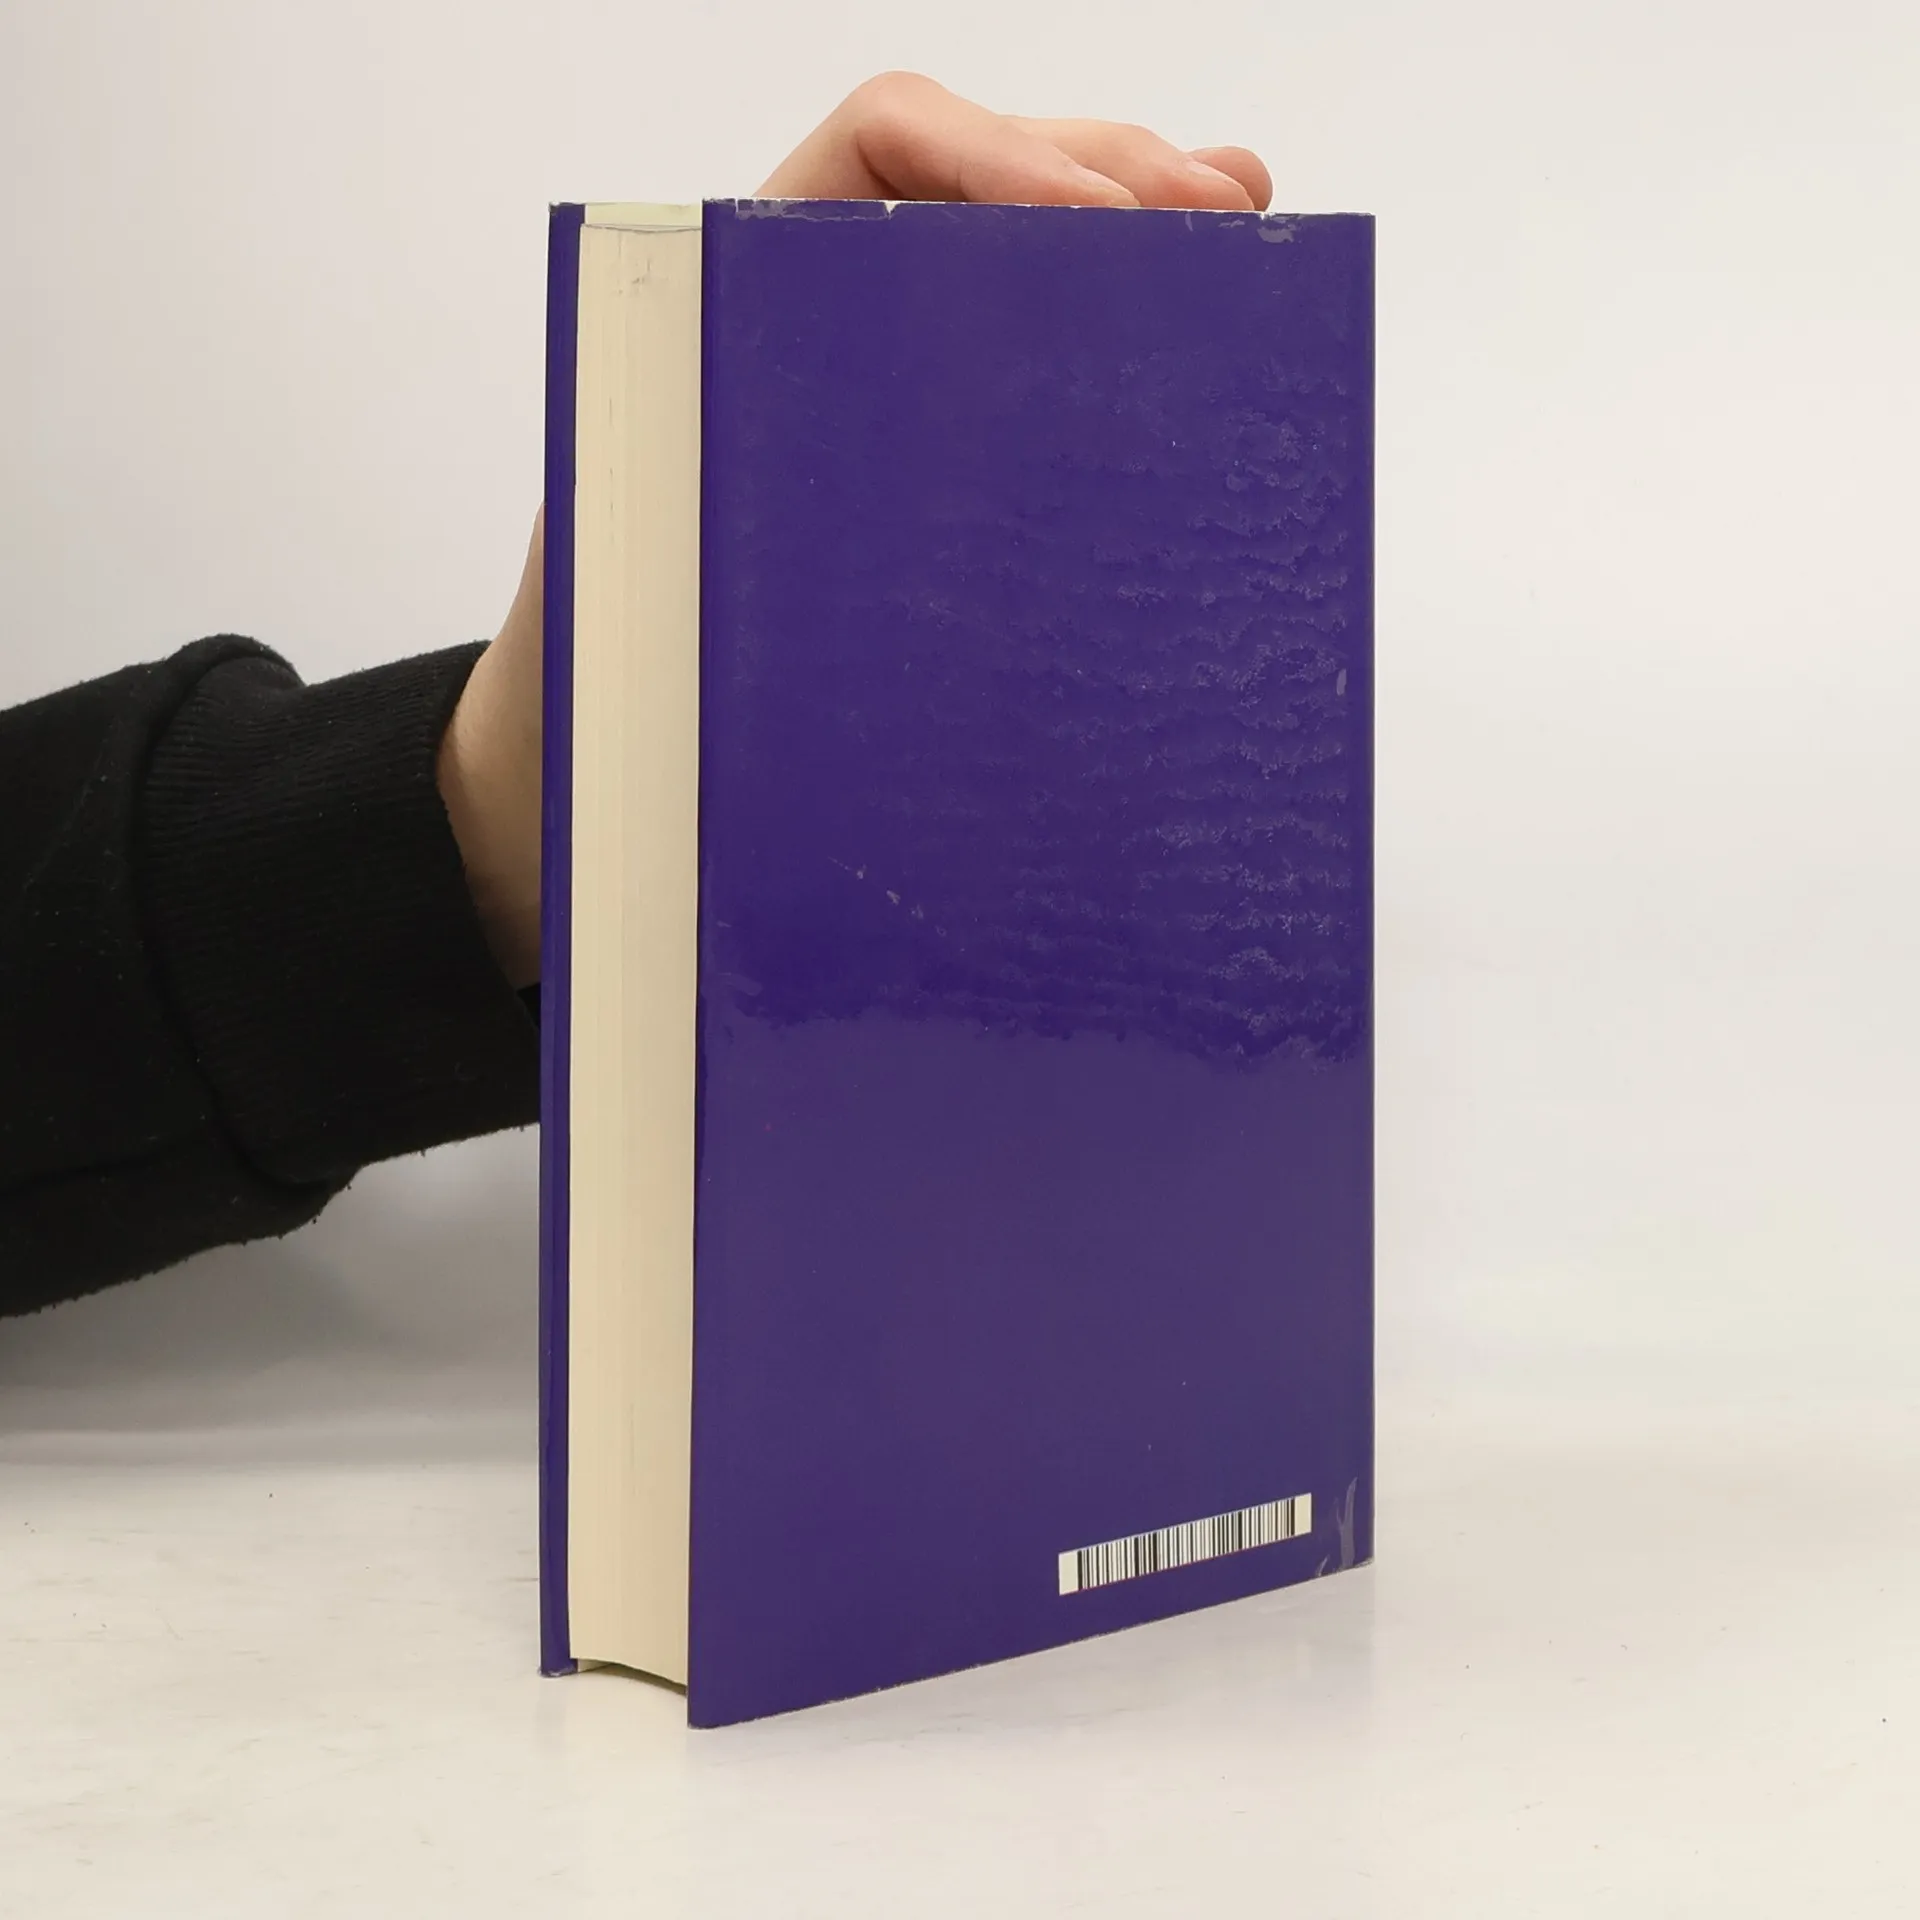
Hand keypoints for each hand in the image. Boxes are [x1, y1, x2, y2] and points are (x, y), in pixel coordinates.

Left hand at [440, 75, 1270, 987]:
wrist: (577, 766)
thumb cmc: (598, 678)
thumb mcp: (658, 569)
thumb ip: (747, 504)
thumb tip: (906, 530)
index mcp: (734, 297)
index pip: (882, 146)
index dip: (1002, 155)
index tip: (1104, 225)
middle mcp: (812, 321)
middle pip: (977, 178)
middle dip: (1111, 171)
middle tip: (1226, 212)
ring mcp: (870, 388)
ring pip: (1011, 257)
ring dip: (1130, 226)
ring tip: (1238, 228)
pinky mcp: (913, 467)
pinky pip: (1014, 366)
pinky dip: (1105, 333)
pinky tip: (1184, 335)